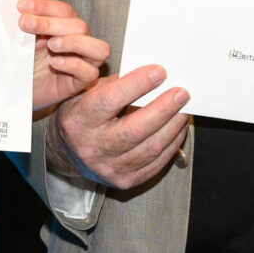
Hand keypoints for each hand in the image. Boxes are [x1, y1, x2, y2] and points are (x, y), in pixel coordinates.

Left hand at [18, 0, 108, 110]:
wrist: (19, 91)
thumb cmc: (25, 63)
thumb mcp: (25, 40)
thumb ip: (29, 25)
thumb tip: (23, 9)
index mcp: (67, 28)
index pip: (64, 11)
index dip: (45, 6)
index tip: (22, 5)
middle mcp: (80, 42)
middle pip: (80, 26)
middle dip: (51, 23)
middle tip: (25, 23)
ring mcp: (84, 63)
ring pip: (99, 48)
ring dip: (74, 42)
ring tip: (51, 45)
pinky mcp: (81, 83)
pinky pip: (90, 73)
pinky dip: (74, 65)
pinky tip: (54, 63)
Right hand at [45, 65, 188, 189]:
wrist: (69, 153)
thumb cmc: (81, 117)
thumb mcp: (85, 94)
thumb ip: (113, 83)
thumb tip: (150, 73)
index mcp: (79, 120)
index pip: (110, 100)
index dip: (138, 84)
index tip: (159, 71)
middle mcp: (93, 147)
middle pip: (135, 129)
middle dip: (163, 108)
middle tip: (182, 93)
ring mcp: (110, 167)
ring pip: (150, 148)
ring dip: (173, 126)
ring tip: (184, 108)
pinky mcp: (126, 180)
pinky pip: (156, 163)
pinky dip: (172, 143)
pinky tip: (177, 127)